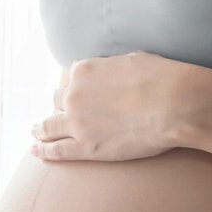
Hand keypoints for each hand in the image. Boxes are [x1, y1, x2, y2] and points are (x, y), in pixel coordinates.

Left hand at [29, 51, 181, 162]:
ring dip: (41, 130)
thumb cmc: (162, 78)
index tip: (78, 95)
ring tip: (36, 134)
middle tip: (59, 115)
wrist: (175, 104)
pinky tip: (35, 151)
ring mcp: (76, 122)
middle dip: (60, 107)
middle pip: (58, 101)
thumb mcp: (133, 60)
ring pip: (49, 126)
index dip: (75, 88)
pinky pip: (56, 150)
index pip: (70, 79)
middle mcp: (73, 95)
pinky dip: (43, 151)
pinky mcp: (86, 148)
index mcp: (84, 71)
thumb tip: (117, 70)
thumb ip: (115, 67)